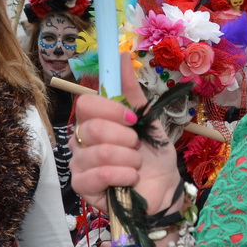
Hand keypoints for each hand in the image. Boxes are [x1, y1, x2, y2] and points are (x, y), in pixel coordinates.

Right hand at [69, 58, 182, 217]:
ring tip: (137, 165)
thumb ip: (132, 92)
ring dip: (127, 159)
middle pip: (91, 127)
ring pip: (96, 152)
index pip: (85, 104)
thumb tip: (122, 57)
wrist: (166, 190)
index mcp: (94, 122)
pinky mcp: (83, 188)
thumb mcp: (148, 121)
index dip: (110, 109)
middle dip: (124, 137)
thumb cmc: (154, 156)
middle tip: (137, 146)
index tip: (133, 118)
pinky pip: (94, 176)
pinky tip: (132, 179)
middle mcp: (82, 141)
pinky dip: (121, 175)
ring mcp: (80, 165)